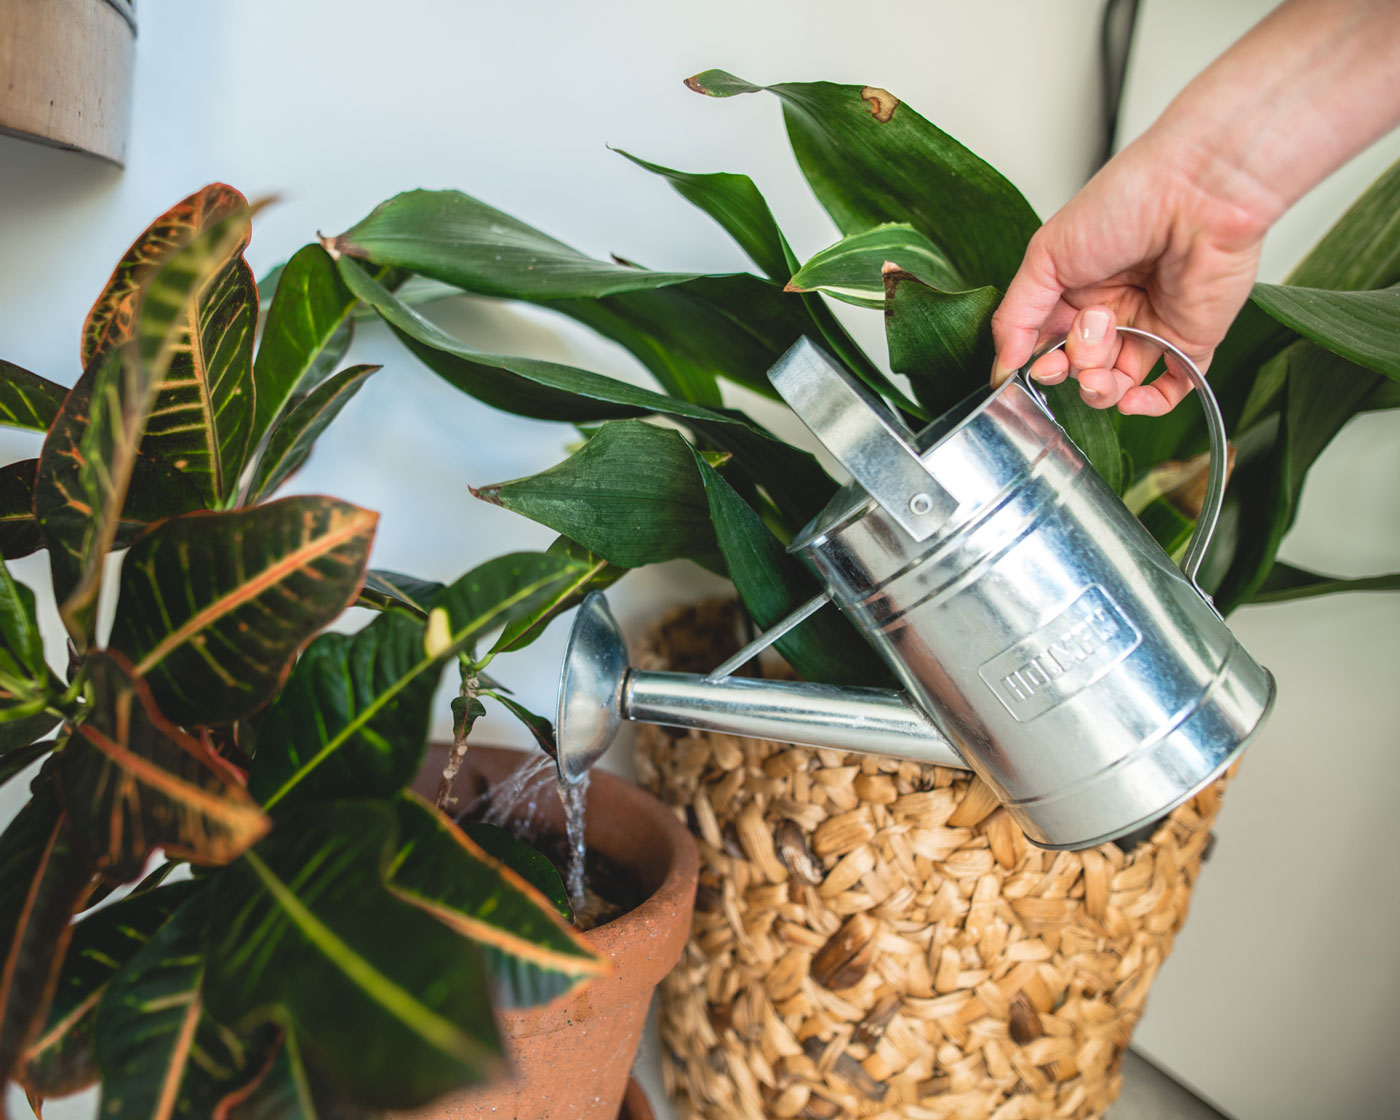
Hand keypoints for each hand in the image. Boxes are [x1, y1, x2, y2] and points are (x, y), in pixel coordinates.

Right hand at [990, 129, 1272, 414]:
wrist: (1196, 192)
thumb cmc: (1125, 202)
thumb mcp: (1046, 256)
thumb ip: (1016, 316)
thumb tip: (1001, 369)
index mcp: (1075, 289)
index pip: (1046, 344)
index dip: (1039, 363)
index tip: (1036, 366)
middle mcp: (1113, 310)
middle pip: (1079, 369)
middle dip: (1073, 368)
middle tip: (1082, 343)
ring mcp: (1152, 327)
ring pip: (1117, 385)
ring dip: (1101, 387)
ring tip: (1102, 366)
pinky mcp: (1191, 339)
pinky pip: (1171, 389)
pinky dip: (1150, 405)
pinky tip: (1132, 399)